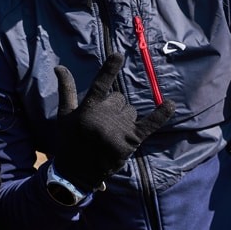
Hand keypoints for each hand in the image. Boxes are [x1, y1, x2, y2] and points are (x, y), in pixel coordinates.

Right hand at [52, 52, 174, 190]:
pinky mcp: (130, 142)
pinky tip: (170, 105)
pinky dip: (160, 115)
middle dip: (114, 107)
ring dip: (125, 118)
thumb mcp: (64, 115)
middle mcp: (103, 118)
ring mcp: (118, 130)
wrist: (77, 173)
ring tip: (112, 133)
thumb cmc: (69, 141)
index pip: (100, 84)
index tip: (118, 56)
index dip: (109, 70)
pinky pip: (149, 124)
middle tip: (102, 124)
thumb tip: (60, 66)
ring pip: (131, 111)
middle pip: (119, 99)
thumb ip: (66, 90)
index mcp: (87, 109)